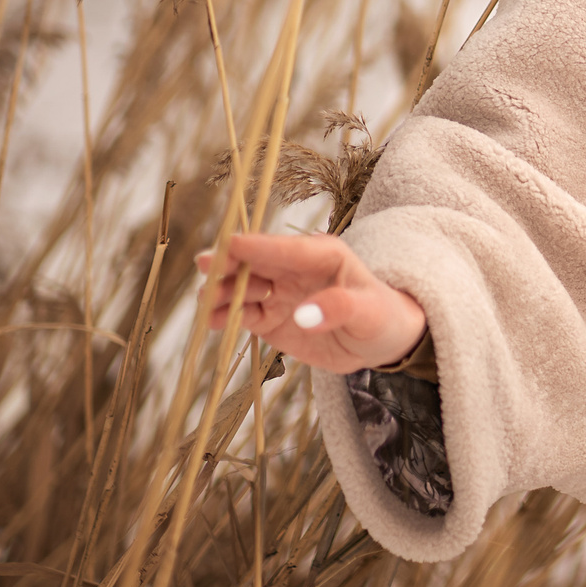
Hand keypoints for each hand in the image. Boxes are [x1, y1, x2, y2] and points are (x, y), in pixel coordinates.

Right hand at [195, 232, 426, 374]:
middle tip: (206, 266)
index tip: (228, 243)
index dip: (256, 245)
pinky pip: (243, 314)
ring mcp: (279, 293)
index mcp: (321, 255)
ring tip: (206, 300)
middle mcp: (294, 269)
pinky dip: (226, 316)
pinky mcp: (269, 318)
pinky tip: (212, 321)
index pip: (284, 248)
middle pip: (255, 262)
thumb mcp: (368, 312)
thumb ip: (339, 308)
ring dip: (223, 291)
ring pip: (243, 287)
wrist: (379, 342)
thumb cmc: (380, 316)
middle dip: (229, 263)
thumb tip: (304, 314)